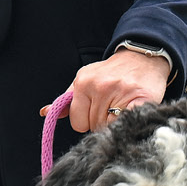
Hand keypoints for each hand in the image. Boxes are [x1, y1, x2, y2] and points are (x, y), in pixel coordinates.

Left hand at [52, 47, 170, 134]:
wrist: (142, 58)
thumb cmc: (110, 73)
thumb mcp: (85, 79)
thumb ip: (66, 99)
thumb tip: (45, 112)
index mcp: (83, 83)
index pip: (77, 123)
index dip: (86, 121)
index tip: (96, 110)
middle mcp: (100, 86)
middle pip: (93, 126)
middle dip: (101, 121)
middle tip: (112, 106)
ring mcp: (121, 92)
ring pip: (109, 128)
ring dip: (115, 122)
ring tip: (122, 105)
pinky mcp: (141, 99)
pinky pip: (128, 123)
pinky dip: (130, 122)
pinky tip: (132, 111)